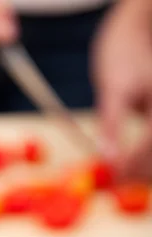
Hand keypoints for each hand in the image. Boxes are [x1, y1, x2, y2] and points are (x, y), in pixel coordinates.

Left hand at [93, 0, 151, 178]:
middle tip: (118, 180)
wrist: (136, 37)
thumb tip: (108, 158)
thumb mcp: (112, 89)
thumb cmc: (123, 58)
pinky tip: (134, 167)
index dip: (134, 164)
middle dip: (143, 172)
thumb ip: (111, 125)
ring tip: (124, 176)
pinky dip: (149, 163)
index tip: (115, 176)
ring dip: (147, 171)